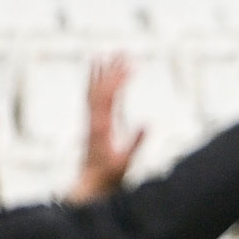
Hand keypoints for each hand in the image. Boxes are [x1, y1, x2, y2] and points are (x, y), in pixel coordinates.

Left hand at [67, 56, 145, 203]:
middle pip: (101, 88)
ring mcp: (91, 121)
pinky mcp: (92, 124)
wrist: (89, 186)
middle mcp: (93, 120)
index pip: (110, 96)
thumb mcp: (125, 162)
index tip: (132, 66)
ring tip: (108, 54)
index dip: (119, 80)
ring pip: (94, 90)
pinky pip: (91, 97)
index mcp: (102, 126)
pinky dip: (95, 82)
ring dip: (102, 72)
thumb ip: (136, 143)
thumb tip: (148, 124)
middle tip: (123, 52)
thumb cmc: (108, 177)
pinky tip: (99, 75)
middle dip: (112, 69)